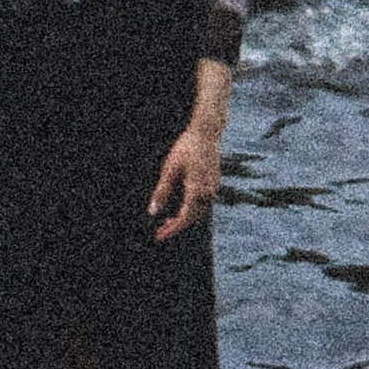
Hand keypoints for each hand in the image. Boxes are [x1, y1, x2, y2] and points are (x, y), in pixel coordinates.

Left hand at [147, 115, 221, 241]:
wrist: (206, 132)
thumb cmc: (186, 148)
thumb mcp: (169, 169)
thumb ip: (162, 192)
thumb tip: (153, 212)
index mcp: (196, 190)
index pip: (184, 218)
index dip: (172, 229)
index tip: (159, 236)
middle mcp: (208, 192)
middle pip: (193, 218)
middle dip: (177, 226)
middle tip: (160, 230)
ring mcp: (214, 188)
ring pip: (200, 212)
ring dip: (185, 218)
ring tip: (168, 220)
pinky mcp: (214, 183)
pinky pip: (204, 203)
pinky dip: (192, 209)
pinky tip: (181, 206)